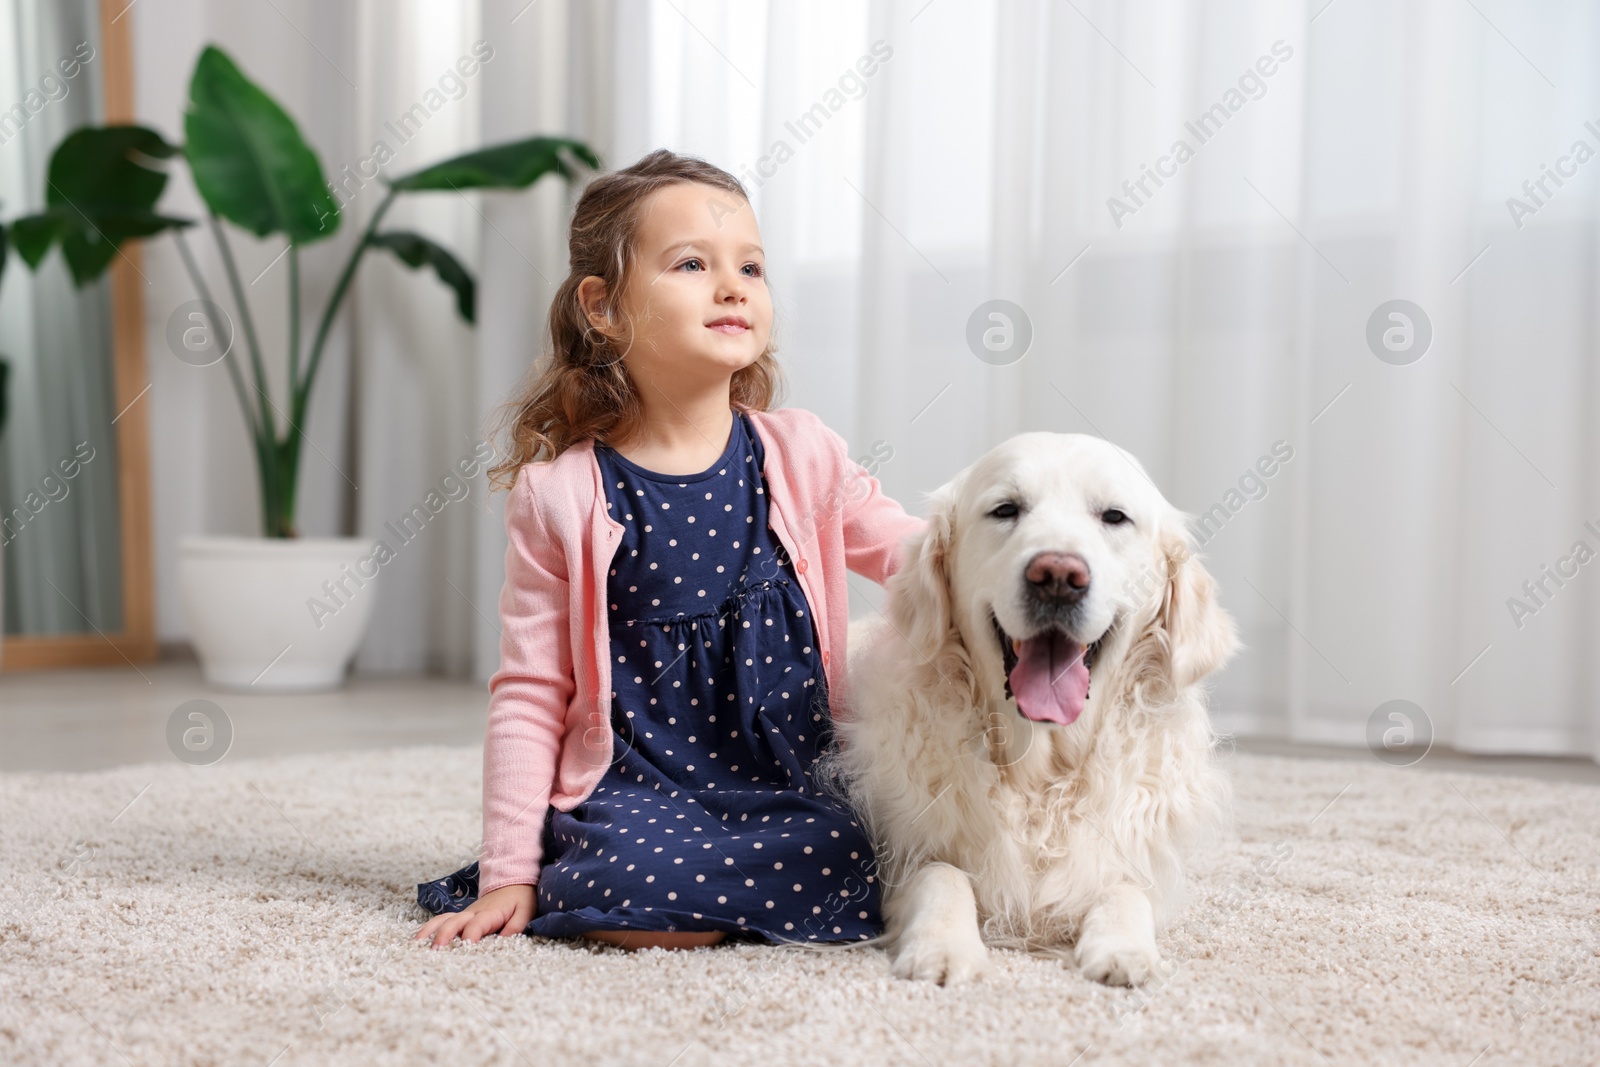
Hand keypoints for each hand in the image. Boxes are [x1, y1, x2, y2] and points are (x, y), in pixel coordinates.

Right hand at [413, 883, 535, 947]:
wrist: (513, 880)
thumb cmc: (520, 899)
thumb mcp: (525, 911)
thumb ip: (515, 926)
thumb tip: (503, 941)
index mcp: (489, 913)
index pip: (476, 925)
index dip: (469, 936)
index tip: (463, 948)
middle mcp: (473, 913)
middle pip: (454, 922)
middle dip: (443, 935)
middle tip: (435, 951)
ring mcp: (465, 913)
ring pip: (443, 919)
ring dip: (430, 930)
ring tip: (416, 945)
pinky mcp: (461, 916)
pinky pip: (442, 920)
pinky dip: (429, 928)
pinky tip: (418, 940)